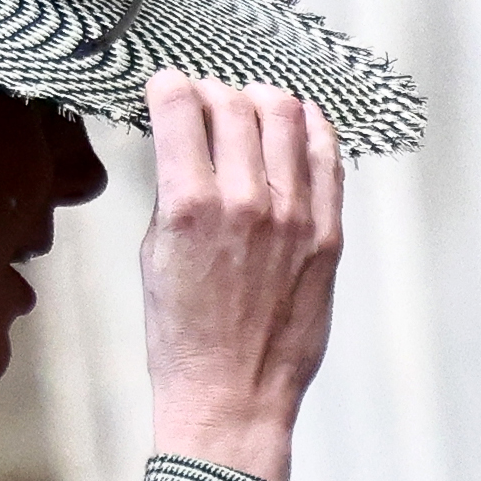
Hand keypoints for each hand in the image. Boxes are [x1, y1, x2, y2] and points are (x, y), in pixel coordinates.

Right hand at [140, 69, 342, 480]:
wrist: (231, 394)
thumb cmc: (183, 338)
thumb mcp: (153, 256)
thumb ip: (170, 195)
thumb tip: (181, 149)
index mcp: (189, 206)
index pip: (181, 108)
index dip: (169, 86)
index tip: (166, 86)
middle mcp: (245, 201)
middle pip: (234, 104)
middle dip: (213, 92)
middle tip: (205, 100)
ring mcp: (294, 216)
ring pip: (285, 117)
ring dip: (262, 100)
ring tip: (251, 105)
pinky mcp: (327, 234)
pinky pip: (327, 158)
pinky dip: (311, 129)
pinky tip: (299, 123)